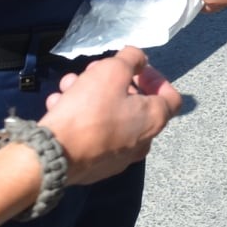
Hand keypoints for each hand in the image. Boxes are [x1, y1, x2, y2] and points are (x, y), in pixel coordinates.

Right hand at [40, 46, 181, 186]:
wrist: (55, 154)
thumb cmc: (91, 110)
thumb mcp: (112, 71)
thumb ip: (130, 59)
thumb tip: (139, 60)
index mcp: (153, 120)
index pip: (171, 98)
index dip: (156, 78)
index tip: (136, 68)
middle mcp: (141, 142)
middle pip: (134, 104)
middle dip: (112, 81)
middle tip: (93, 71)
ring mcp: (118, 157)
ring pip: (108, 116)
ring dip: (90, 95)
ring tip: (69, 84)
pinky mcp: (95, 167)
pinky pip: (93, 134)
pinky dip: (80, 117)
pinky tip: (58, 105)